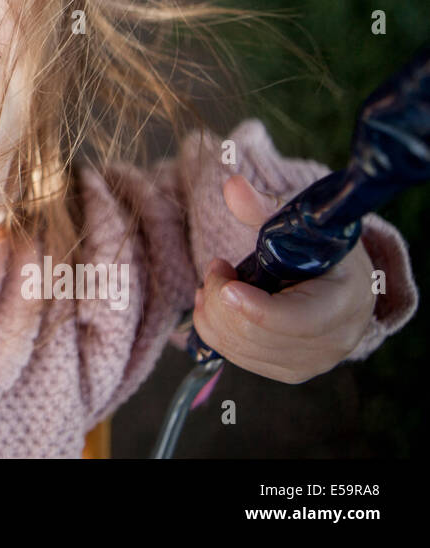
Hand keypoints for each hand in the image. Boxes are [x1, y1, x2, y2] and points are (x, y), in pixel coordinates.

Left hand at [192, 173, 375, 383]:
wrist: (342, 283)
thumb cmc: (319, 248)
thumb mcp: (299, 224)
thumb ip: (263, 208)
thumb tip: (232, 185)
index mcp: (345, 302)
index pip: (293, 320)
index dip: (250, 305)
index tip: (223, 277)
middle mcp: (333, 341)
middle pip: (255, 334)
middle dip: (220, 297)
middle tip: (216, 266)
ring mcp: (311, 363)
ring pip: (240, 348)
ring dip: (212, 312)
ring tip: (212, 281)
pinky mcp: (288, 371)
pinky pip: (237, 358)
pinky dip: (215, 329)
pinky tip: (215, 302)